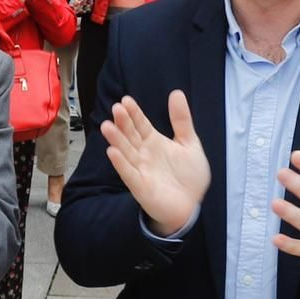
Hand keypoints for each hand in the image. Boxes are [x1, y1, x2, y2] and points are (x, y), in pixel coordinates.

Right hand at [100, 91, 210, 236]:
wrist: (192, 205)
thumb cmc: (189, 177)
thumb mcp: (190, 143)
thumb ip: (182, 120)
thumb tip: (176, 93)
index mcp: (154, 142)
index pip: (141, 124)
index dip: (134, 113)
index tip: (126, 100)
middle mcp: (144, 154)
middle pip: (130, 135)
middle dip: (123, 123)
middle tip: (117, 109)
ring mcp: (140, 169)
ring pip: (126, 152)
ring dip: (116, 140)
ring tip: (107, 126)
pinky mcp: (140, 186)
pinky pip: (129, 173)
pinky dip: (120, 163)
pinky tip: (112, 152)